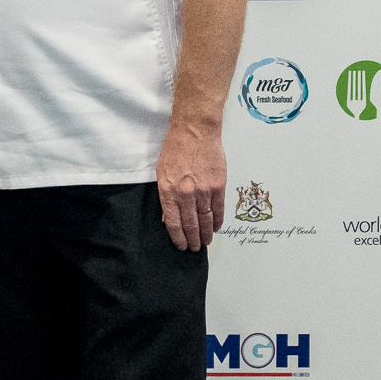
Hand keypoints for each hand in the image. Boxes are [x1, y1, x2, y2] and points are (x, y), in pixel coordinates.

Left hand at [155, 121, 226, 249]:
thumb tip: (167, 217)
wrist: (195, 131)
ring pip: (205, 220)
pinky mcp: (218, 186)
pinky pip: (218, 209)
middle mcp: (185, 193)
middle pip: (190, 224)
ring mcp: (203, 190)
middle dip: (192, 239)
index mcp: (168, 190)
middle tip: (194, 248)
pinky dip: (218, 221)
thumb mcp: (161, 171)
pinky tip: (216, 228)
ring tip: (205, 242)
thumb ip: (165, 195)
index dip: (178, 237)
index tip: (181, 245)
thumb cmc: (176, 148)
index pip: (173, 222)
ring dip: (206, 234)